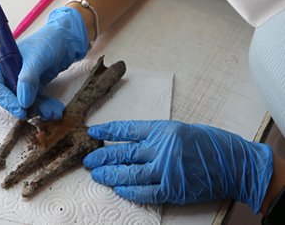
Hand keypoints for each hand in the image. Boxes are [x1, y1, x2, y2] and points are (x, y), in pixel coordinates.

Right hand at [0, 7, 88, 119]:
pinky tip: (55, 109)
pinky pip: (35, 101)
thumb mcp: (37, 58)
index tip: (21, 109)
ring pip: (23, 102)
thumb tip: (22, 102)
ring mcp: (21, 80)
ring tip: (52, 111)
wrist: (68, 38)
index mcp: (3, 62)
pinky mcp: (34, 86)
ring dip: (37, 109)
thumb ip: (28, 79)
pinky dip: (44, 107)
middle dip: (23, 107)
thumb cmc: (49, 41)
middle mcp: (9, 72)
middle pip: (8, 98)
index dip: (6, 100)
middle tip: (38, 113)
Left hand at [83, 120, 272, 211]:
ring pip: (130, 174)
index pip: (126, 130)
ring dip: (111, 175)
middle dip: (102, 157)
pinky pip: (146, 192)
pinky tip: (119, 190)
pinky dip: (130, 192)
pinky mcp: (174, 189)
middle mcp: (161, 148)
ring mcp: (167, 170)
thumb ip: (154, 136)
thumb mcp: (179, 129)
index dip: (107, 132)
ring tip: (97, 175)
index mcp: (162, 130)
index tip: (92, 133)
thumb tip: (128, 142)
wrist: (235, 164)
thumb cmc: (209, 143)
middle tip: (88, 160)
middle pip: (124, 153)